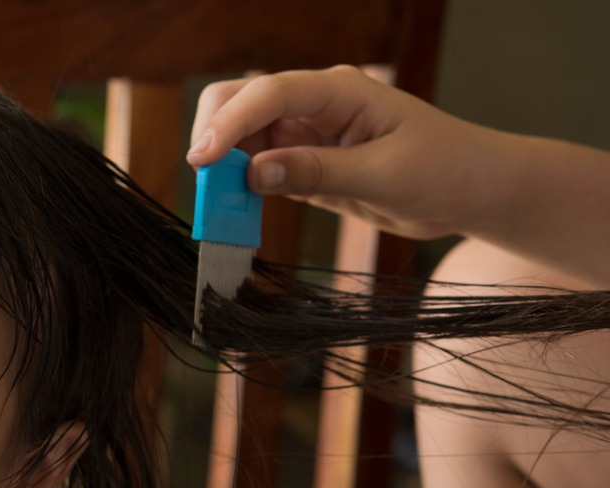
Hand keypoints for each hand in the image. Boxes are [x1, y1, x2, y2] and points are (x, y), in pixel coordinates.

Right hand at [185, 66, 512, 240]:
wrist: (473, 190)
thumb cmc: (445, 170)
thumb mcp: (383, 175)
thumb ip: (317, 172)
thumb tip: (254, 172)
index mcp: (339, 90)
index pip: (270, 94)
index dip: (230, 123)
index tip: (202, 159)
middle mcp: (315, 104)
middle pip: (241, 101)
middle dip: (214, 136)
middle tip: (204, 184)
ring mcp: (306, 132)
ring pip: (242, 138)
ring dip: (224, 168)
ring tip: (219, 206)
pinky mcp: (304, 162)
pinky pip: (258, 168)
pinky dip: (241, 188)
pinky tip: (237, 209)